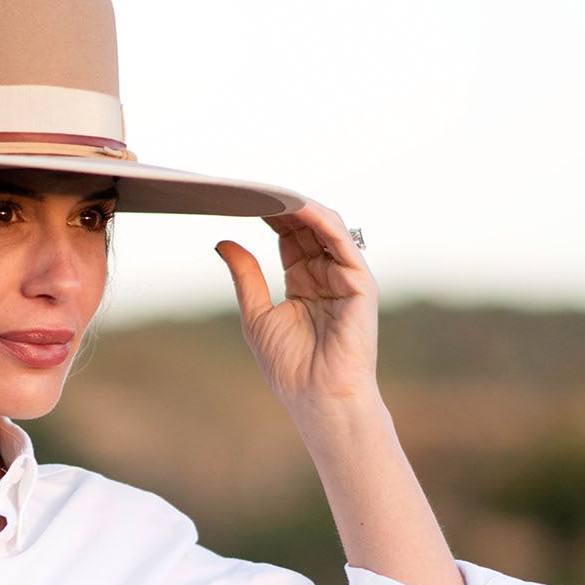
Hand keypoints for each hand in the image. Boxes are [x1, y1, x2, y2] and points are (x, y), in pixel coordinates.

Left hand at [215, 199, 379, 416]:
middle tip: (257, 185)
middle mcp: (328, 276)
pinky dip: (321, 222)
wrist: (318, 398)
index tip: (245, 198)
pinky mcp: (361, 284)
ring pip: (327, 228)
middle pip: (308, 228)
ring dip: (301, 208)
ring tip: (274, 191)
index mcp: (305, 284)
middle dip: (284, 206)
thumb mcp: (256, 315)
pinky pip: (342, 243)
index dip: (271, 218)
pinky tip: (299, 208)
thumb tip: (223, 242)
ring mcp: (347, 278)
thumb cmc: (290, 367)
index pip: (290, 238)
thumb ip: (245, 276)